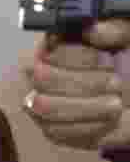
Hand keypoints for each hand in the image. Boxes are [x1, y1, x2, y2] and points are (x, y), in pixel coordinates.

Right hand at [22, 20, 129, 152]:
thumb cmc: (128, 65)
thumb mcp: (128, 40)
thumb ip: (116, 29)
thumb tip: (95, 29)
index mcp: (56, 47)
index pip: (48, 50)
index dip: (77, 57)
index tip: (105, 59)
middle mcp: (41, 74)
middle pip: (42, 80)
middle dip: (84, 83)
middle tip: (115, 83)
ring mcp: (43, 103)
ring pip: (47, 109)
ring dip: (87, 107)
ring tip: (116, 104)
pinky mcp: (53, 129)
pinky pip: (59, 132)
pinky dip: (89, 127)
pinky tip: (109, 120)